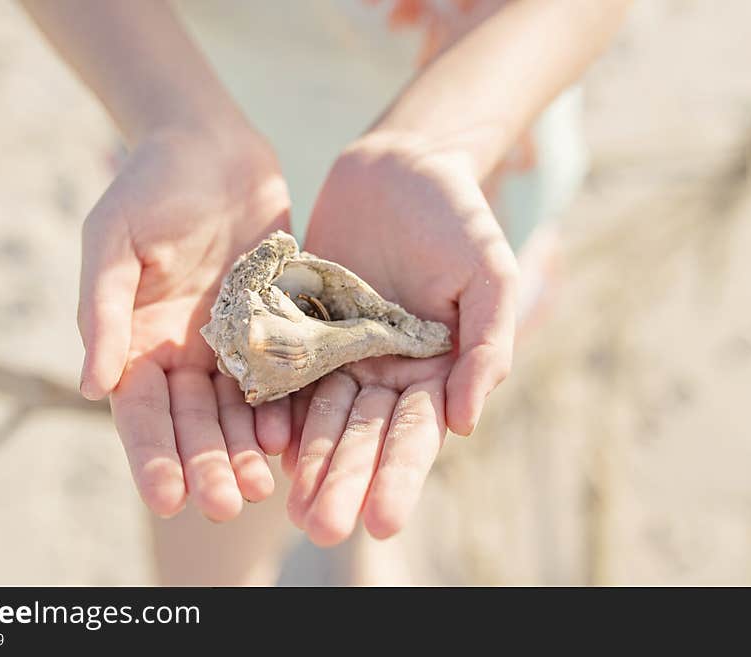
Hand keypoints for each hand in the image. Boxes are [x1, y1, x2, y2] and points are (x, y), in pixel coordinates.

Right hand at [78, 129, 291, 520]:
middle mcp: (181, 351)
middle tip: (224, 505)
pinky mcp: (273, 324)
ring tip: (261, 486)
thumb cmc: (151, 185)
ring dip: (245, 449)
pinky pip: (279, 375)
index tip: (167, 498)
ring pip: (236, 410)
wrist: (213, 146)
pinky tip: (293, 437)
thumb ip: (103, 310)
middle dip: (205, 464)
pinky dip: (283, 407)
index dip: (151, 455)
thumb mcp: (112, 240)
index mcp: (135, 340)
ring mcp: (230, 342)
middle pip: (192, 423)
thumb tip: (90, 385)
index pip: (140, 412)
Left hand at [284, 133, 517, 545]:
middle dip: (344, 481)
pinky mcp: (302, 325)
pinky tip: (260, 443)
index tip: (381, 520)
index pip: (415, 433)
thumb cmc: (458, 216)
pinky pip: (286, 371)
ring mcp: (341, 351)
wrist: (399, 165)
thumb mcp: (490, 273)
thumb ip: (487, 345)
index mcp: (435, 368)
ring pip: (320, 414)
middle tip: (321, 530)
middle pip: (362, 435)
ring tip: (289, 508)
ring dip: (307, 462)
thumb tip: (465, 424)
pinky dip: (275, 407)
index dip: (399, 476)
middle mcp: (385, 370)